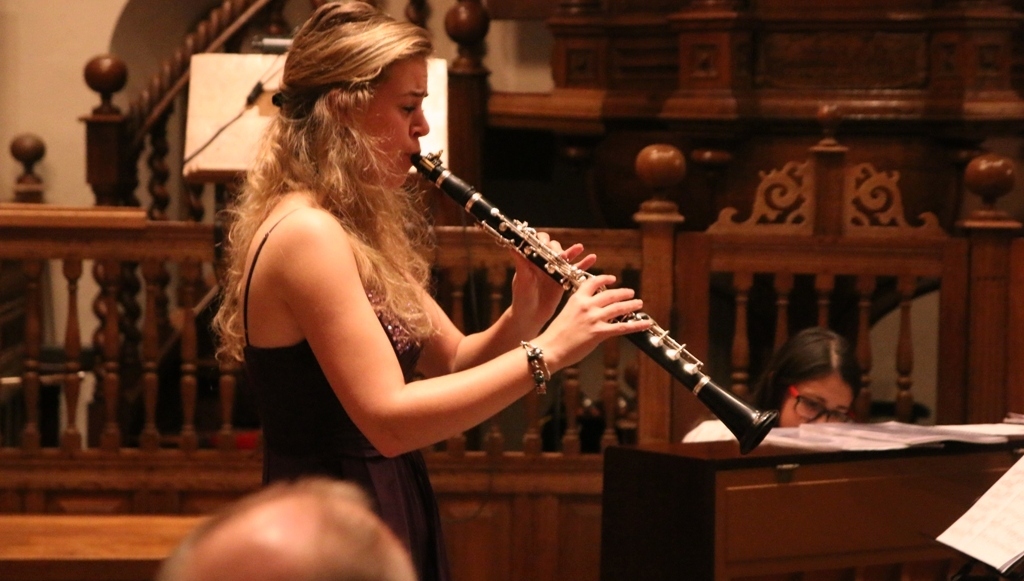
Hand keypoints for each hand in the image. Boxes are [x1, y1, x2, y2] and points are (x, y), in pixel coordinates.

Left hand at [508, 233, 595, 337]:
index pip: (538, 242)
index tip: (545, 244)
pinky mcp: (563, 281)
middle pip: (554, 247)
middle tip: (559, 255)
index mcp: (532, 260)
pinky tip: (592, 258)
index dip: (542, 240)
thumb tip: (512, 246)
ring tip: (579, 248)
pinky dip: (584, 264)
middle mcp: (543, 263)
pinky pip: (575, 270)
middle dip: (557, 248)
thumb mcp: (522, 280)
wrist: (530, 317)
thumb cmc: (522, 298)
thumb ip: (520, 263)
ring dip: (573, 251)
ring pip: (566, 257)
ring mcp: (554, 271)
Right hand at [531, 274, 650, 371]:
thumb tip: (592, 312)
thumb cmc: (555, 335)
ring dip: (631, 305)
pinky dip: (636, 325)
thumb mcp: (566, 314)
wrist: (550, 348)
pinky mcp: (599, 332)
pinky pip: (622, 327)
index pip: (593, 282)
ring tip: (638, 303)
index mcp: (577, 299)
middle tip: (631, 292)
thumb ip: (579, 310)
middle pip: (610, 294)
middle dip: (623, 292)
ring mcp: (594, 318)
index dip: (605, 279)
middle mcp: (587, 306)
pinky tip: (645, 323)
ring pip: (619, 308)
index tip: (612, 279)